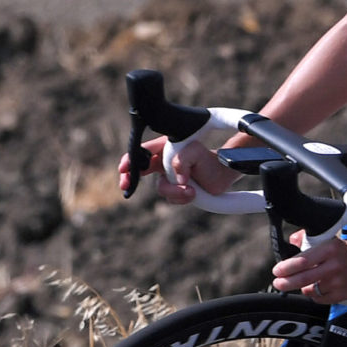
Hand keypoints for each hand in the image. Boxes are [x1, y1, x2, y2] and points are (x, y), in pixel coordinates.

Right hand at [118, 137, 235, 204]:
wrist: (222, 172)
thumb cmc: (208, 158)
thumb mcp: (195, 152)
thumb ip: (182, 160)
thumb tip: (178, 179)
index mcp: (164, 148)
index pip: (142, 152)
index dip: (130, 160)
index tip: (124, 169)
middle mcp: (163, 163)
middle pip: (140, 170)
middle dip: (131, 178)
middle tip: (126, 186)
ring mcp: (169, 177)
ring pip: (161, 188)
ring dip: (174, 191)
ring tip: (191, 190)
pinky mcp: (177, 190)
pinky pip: (172, 198)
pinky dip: (181, 197)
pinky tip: (193, 193)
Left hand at [271, 231, 346, 303]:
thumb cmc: (340, 250)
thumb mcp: (325, 239)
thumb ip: (306, 239)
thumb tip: (291, 240)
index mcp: (329, 249)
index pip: (303, 261)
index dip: (286, 268)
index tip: (277, 271)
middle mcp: (335, 266)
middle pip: (303, 279)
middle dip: (286, 283)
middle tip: (278, 283)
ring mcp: (339, 282)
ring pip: (310, 290)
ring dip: (303, 287)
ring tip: (306, 281)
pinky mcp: (343, 294)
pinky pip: (319, 299)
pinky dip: (314, 295)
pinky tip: (317, 288)